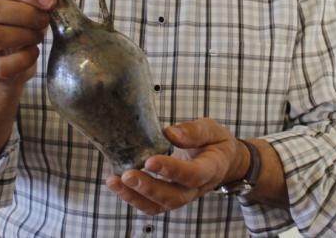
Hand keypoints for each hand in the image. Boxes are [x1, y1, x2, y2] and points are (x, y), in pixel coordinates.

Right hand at [0, 0, 78, 84]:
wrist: (4, 60)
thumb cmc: (18, 26)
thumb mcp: (31, 6)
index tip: (51, 1)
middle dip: (28, 15)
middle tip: (45, 21)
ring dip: (25, 36)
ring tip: (37, 37)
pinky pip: (2, 65)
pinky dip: (24, 60)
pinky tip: (33, 53)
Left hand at [105, 119, 244, 214]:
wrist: (222, 162)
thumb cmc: (215, 143)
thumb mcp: (211, 130)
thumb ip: (193, 131)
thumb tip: (169, 133)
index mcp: (211, 169)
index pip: (193, 174)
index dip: (172, 170)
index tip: (150, 160)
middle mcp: (197, 188)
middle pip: (174, 197)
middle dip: (148, 188)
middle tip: (127, 175)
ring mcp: (182, 196)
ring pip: (159, 206)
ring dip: (134, 196)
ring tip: (114, 181)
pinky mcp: (169, 198)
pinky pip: (151, 205)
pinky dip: (132, 197)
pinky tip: (116, 184)